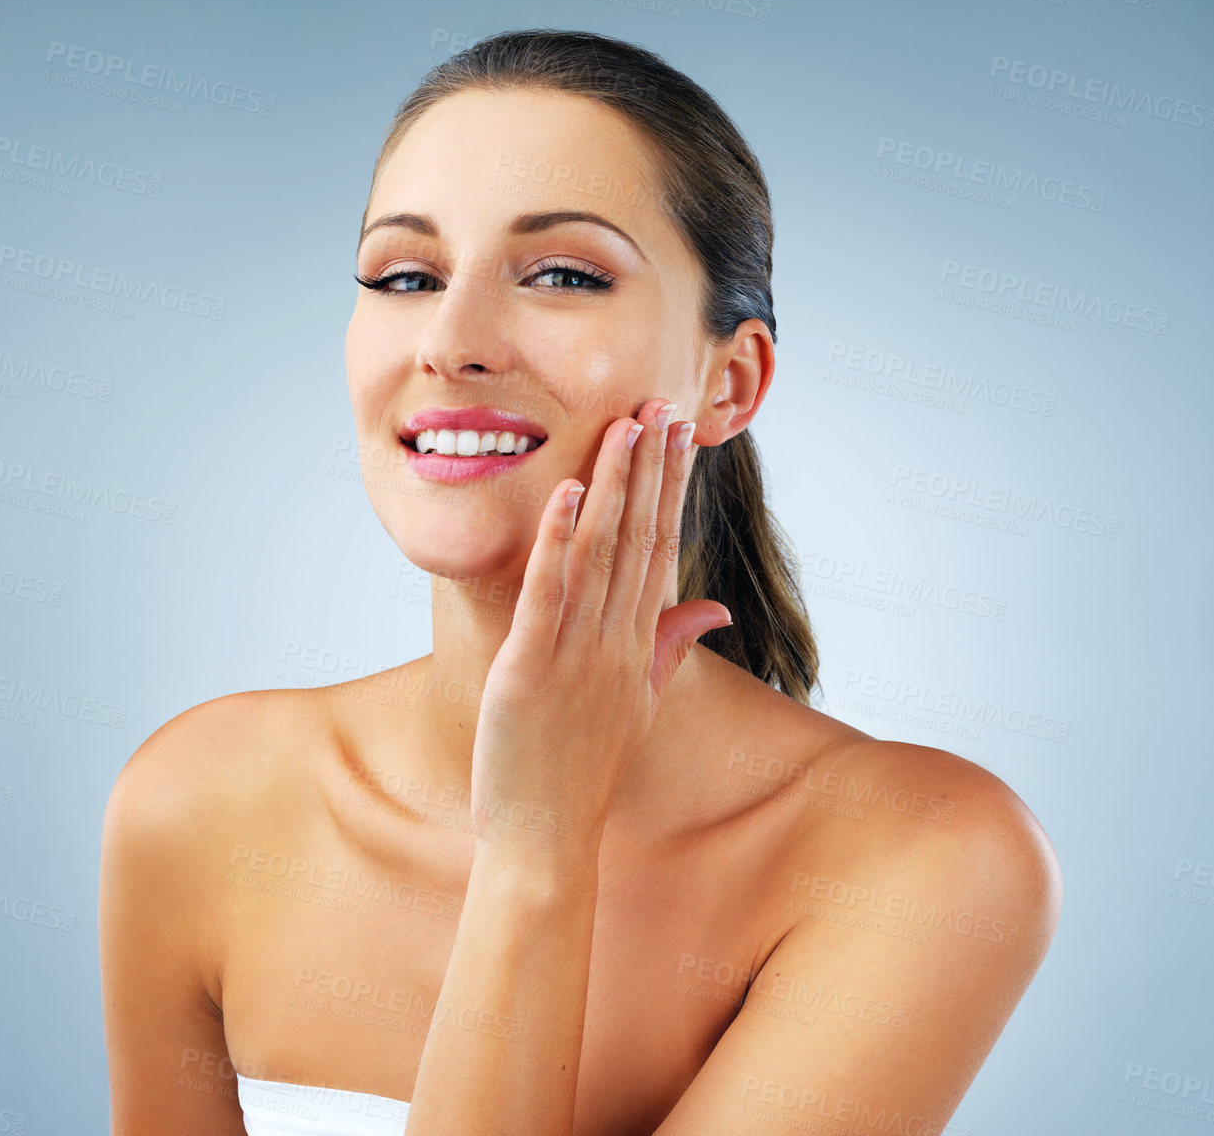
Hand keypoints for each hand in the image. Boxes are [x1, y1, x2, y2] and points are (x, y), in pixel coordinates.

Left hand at [469, 398, 732, 864]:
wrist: (546, 841)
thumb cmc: (582, 772)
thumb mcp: (638, 704)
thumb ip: (674, 647)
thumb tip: (715, 606)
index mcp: (638, 648)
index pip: (659, 551)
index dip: (668, 490)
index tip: (678, 436)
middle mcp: (616, 644)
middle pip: (639, 541)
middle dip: (651, 471)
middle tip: (662, 405)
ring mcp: (576, 656)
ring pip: (599, 557)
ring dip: (612, 488)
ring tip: (625, 428)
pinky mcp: (530, 670)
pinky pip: (547, 596)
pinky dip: (556, 543)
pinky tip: (564, 492)